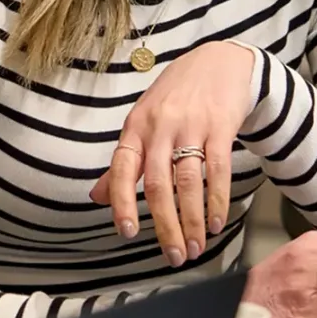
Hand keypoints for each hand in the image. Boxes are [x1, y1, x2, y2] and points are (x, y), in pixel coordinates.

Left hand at [88, 40, 258, 267]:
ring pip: (188, 181)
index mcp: (135, 129)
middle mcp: (159, 128)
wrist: (219, 61)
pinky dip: (217, 200)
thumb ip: (124, 162)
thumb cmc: (175, 97)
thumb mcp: (143, 123)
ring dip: (192, 220)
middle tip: (174, 256)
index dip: (121, 202)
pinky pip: (218, 169)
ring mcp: (190, 126)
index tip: (126, 232)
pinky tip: (216, 222)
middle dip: (164, 225)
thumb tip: (96, 197)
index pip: (121, 169)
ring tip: (195, 246)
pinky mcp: (220, 126)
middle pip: (157, 184)